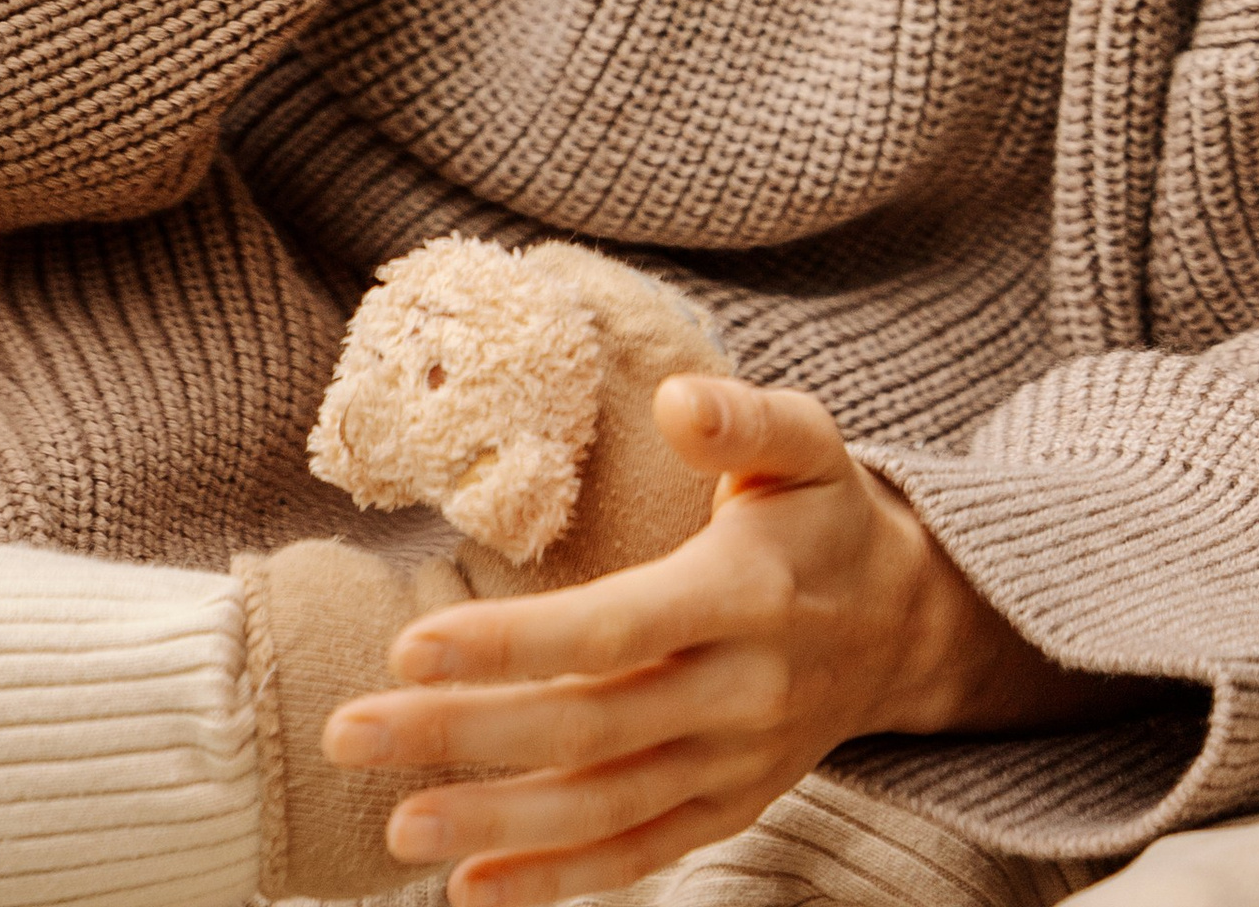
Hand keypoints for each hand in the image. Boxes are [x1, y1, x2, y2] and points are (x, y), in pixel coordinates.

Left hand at [325, 375, 1090, 904]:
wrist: (908, 624)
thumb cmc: (829, 515)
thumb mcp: (808, 443)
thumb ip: (744, 418)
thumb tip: (677, 401)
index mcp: (745, 593)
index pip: (613, 630)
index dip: (512, 644)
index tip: (411, 646)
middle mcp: (740, 691)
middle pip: (586, 727)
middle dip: (462, 736)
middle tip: (349, 732)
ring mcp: (735, 763)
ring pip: (603, 807)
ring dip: (494, 826)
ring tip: (395, 826)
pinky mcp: (731, 807)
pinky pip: (640, 854)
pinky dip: (558, 881)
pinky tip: (471, 890)